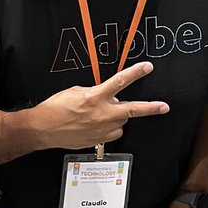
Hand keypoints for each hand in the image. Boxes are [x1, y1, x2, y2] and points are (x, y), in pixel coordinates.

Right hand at [34, 62, 168, 150]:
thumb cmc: (55, 108)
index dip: (136, 73)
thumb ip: (95, 92)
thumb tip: (108, 95)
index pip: (120, 82)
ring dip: (119, 116)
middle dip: (150, 108)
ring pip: (122, 122)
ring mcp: (100, 129)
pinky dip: (111, 128)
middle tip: (164, 107)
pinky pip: (113, 133)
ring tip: (106, 113)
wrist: (43, 129)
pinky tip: (100, 125)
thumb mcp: (75, 91)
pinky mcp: (98, 140)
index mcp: (94, 97)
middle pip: (132, 109)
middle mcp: (101, 114)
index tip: (147, 68)